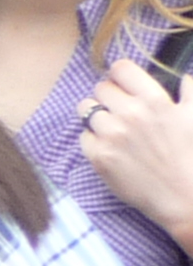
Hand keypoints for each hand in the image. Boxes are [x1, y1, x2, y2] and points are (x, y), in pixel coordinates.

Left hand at [82, 58, 192, 243]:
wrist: (184, 196)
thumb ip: (190, 91)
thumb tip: (183, 77)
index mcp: (153, 100)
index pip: (121, 69)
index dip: (121, 75)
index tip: (124, 84)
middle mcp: (128, 114)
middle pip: (101, 88)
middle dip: (110, 95)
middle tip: (121, 108)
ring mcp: (110, 135)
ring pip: (87, 110)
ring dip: (99, 116)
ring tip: (114, 128)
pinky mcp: (98, 157)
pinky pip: (84, 136)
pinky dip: (94, 139)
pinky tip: (111, 147)